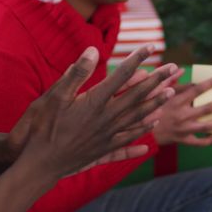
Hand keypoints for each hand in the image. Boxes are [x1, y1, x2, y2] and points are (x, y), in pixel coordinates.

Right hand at [8, 46, 176, 179]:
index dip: (137, 59)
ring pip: (137, 118)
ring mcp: (106, 137)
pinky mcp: (102, 152)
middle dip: (156, 80)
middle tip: (174, 68)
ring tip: (170, 93)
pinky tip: (151, 134)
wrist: (37, 165)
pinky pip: (126, 143)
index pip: (122, 76)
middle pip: (137, 96)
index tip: (152, 46)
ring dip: (155, 104)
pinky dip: (141, 136)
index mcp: (94, 103)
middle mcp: (106, 119)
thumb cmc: (41, 128)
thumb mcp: (53, 96)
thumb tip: (92, 51)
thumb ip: (75, 74)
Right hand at [152, 76, 211, 145]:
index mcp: (176, 101)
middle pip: (205, 109)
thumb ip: (171, 80)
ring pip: (206, 126)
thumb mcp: (158, 92)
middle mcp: (181, 115)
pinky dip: (208, 140)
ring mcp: (183, 129)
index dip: (209, 84)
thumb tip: (180, 69)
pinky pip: (198, 142)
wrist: (143, 131)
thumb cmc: (151, 109)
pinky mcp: (182, 139)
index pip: (196, 90)